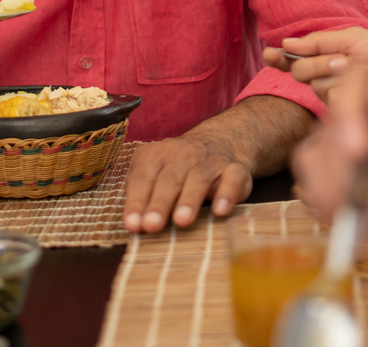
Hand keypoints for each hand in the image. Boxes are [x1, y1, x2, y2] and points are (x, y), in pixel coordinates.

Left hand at [123, 132, 253, 232]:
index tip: (132, 225)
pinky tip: (220, 211)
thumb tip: (134, 225)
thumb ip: (142, 196)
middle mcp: (182, 155)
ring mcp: (210, 161)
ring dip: (189, 200)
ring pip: (199, 179)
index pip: (143, 178)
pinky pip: (232, 180)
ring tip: (182, 221)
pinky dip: (227, 194)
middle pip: (169, 180)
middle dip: (159, 203)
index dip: (137, 201)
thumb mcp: (154, 174)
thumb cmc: (177, 170)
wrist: (219, 142)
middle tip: (152, 225)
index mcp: (156, 155)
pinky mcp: (235, 170)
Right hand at [263, 28, 367, 101]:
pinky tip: (360, 85)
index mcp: (323, 59)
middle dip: (318, 63)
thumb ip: (319, 40)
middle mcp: (324, 79)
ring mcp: (332, 97)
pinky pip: (333, 99)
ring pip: (317, 85)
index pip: (293, 60)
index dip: (279, 58)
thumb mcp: (352, 39)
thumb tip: (286, 42)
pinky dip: (347, 89)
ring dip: (336, 74)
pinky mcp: (343, 115)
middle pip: (301, 71)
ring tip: (358, 70)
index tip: (270, 53)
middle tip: (341, 61)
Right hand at [291, 65, 367, 300]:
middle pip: (333, 113)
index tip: (361, 142)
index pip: (367, 79)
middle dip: (340, 150)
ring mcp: (358, 161)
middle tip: (364, 181)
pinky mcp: (343, 194)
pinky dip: (331, 205)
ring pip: (314, 151)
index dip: (353, 103)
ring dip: (338, 185)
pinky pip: (312, 187)